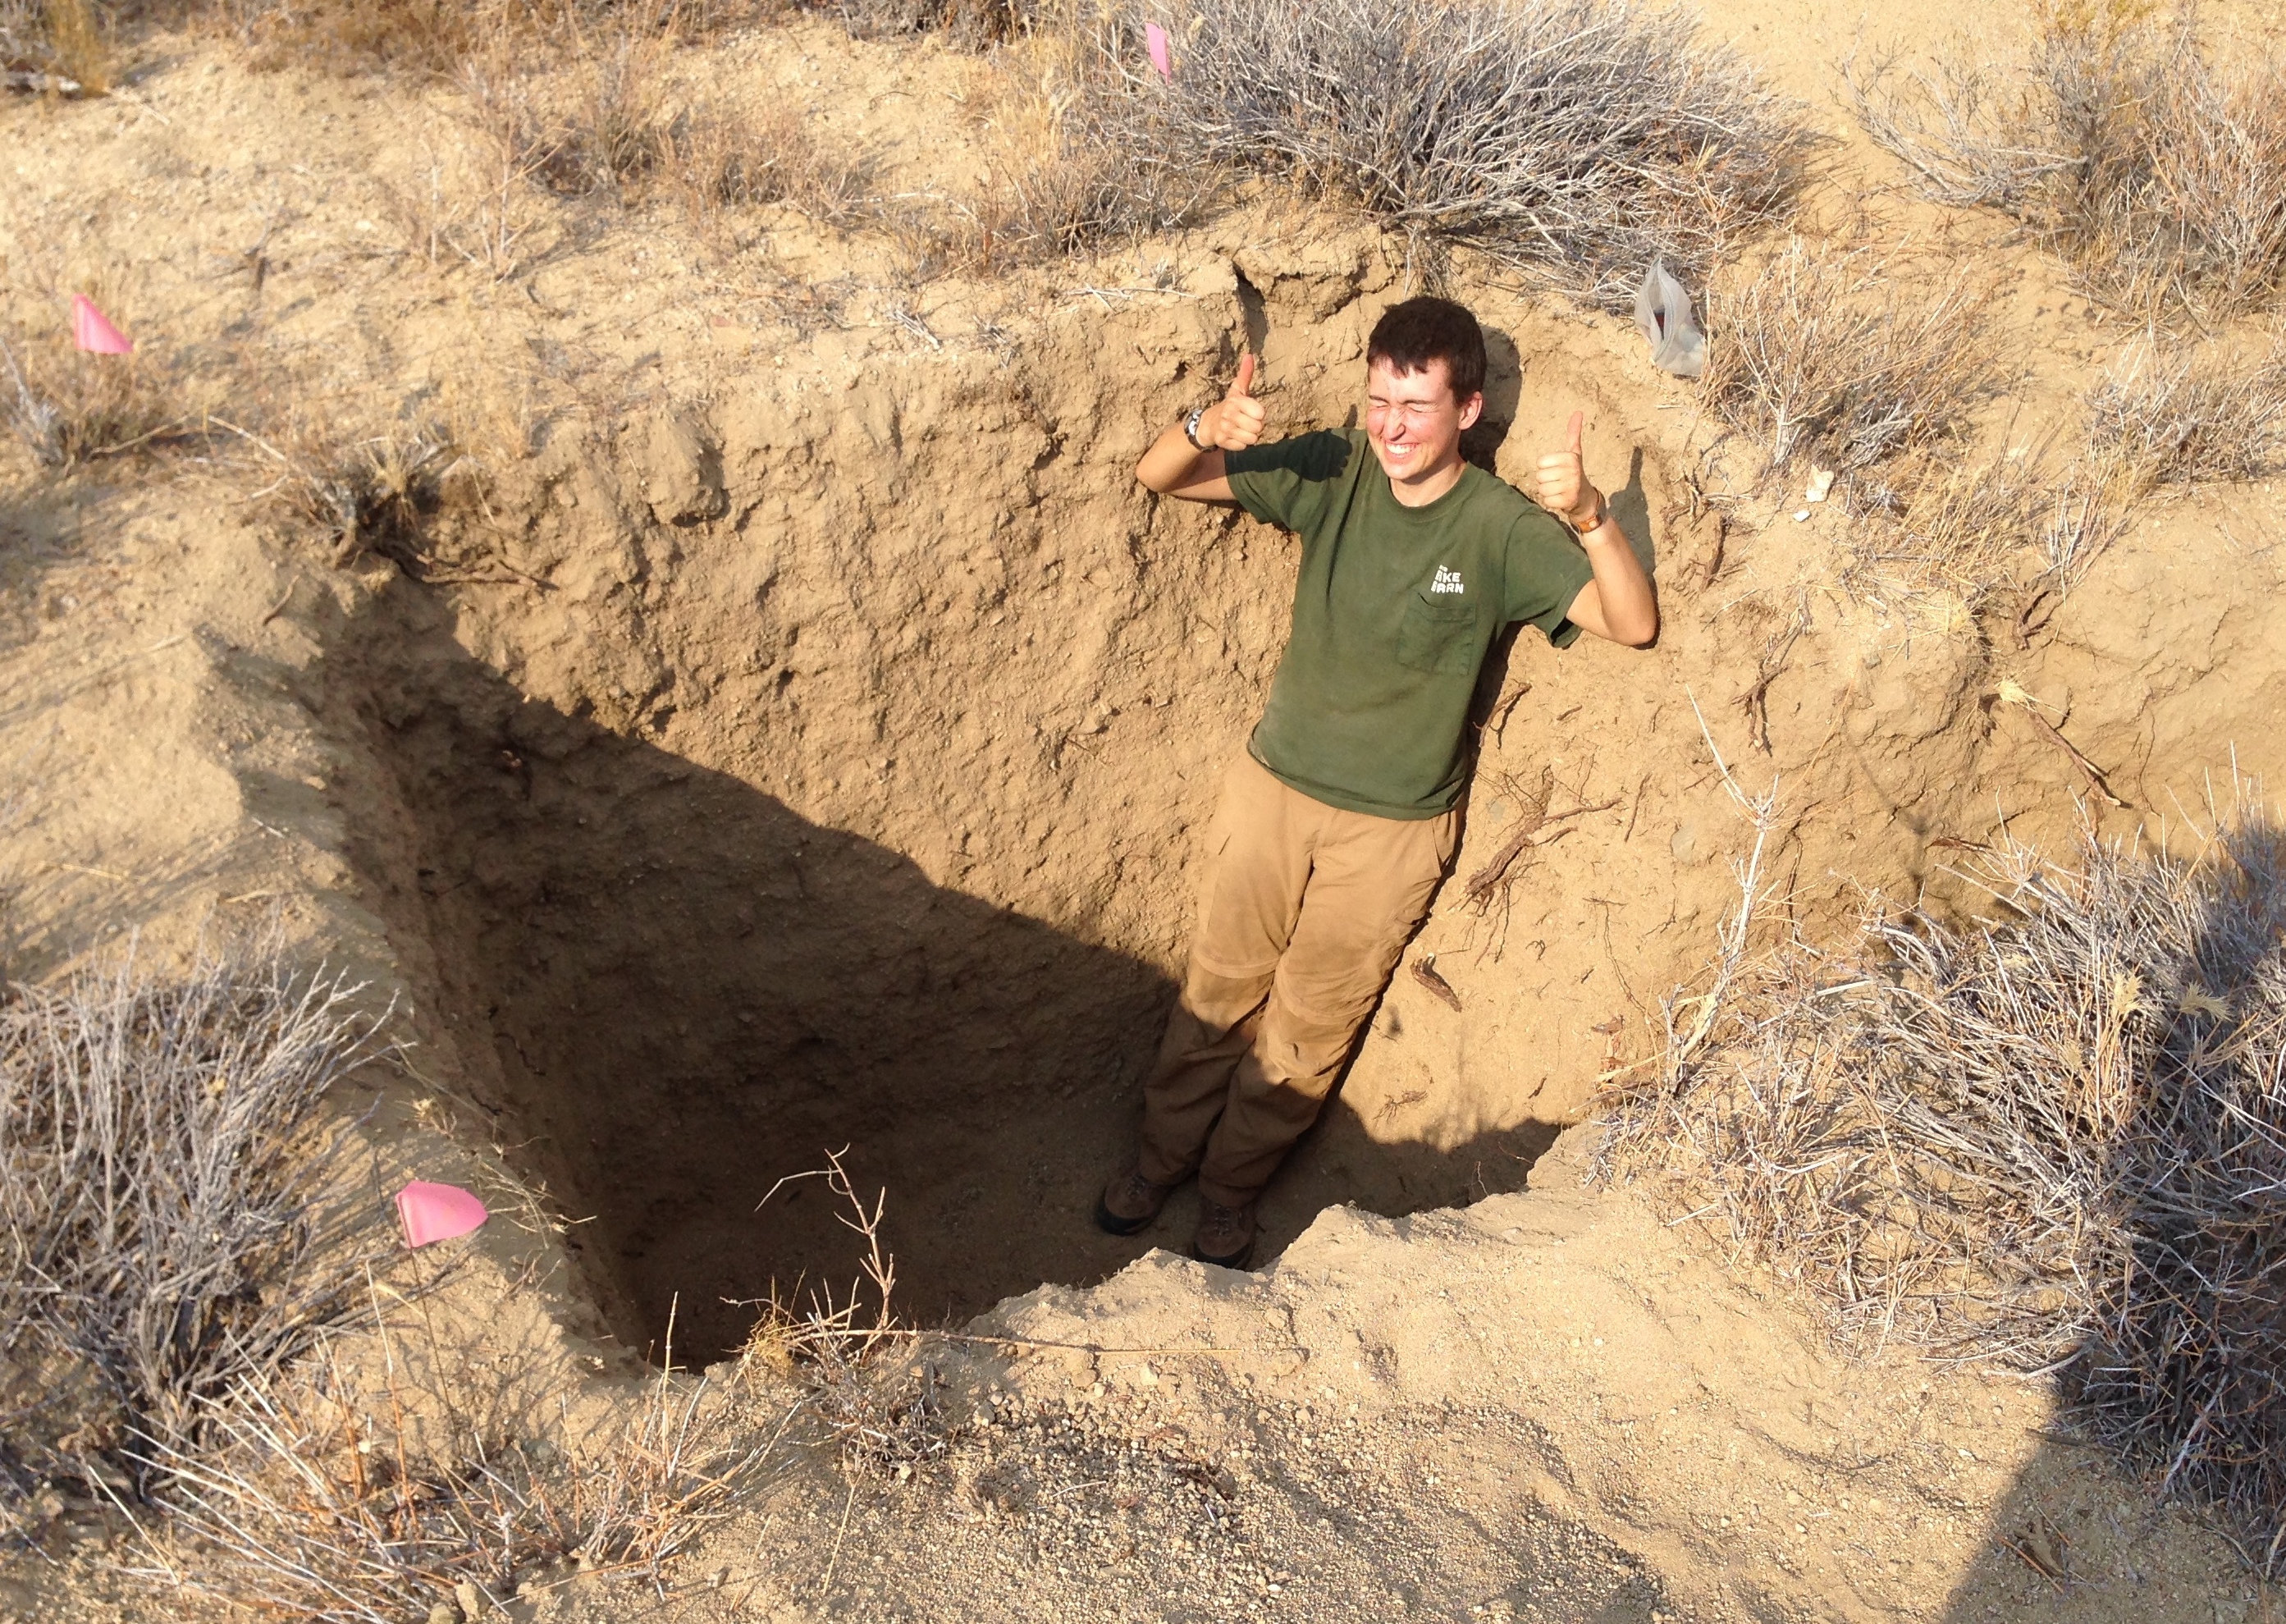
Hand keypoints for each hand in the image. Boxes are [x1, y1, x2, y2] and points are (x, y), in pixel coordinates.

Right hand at [1206, 352, 1264, 451]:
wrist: (1207, 424)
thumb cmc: (1229, 406)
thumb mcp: (1237, 390)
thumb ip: (1245, 374)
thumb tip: (1249, 355)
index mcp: (1236, 401)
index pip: (1261, 413)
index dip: (1259, 414)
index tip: (1251, 411)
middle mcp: (1229, 414)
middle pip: (1258, 427)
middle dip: (1256, 427)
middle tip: (1247, 422)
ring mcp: (1225, 429)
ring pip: (1252, 439)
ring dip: (1249, 436)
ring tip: (1241, 429)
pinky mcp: (1223, 442)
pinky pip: (1243, 447)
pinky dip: (1241, 443)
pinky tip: (1234, 437)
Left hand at [1532, 410, 1603, 528]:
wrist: (1585, 498)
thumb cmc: (1575, 472)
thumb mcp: (1574, 452)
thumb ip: (1573, 433)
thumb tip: (1578, 412)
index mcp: (1570, 457)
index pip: (1540, 462)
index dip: (1546, 467)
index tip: (1557, 469)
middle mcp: (1572, 471)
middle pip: (1539, 476)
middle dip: (1546, 480)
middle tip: (1558, 481)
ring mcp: (1571, 487)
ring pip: (1542, 489)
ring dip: (1548, 491)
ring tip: (1559, 490)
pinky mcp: (1567, 502)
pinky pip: (1546, 501)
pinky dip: (1551, 502)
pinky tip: (1561, 499)